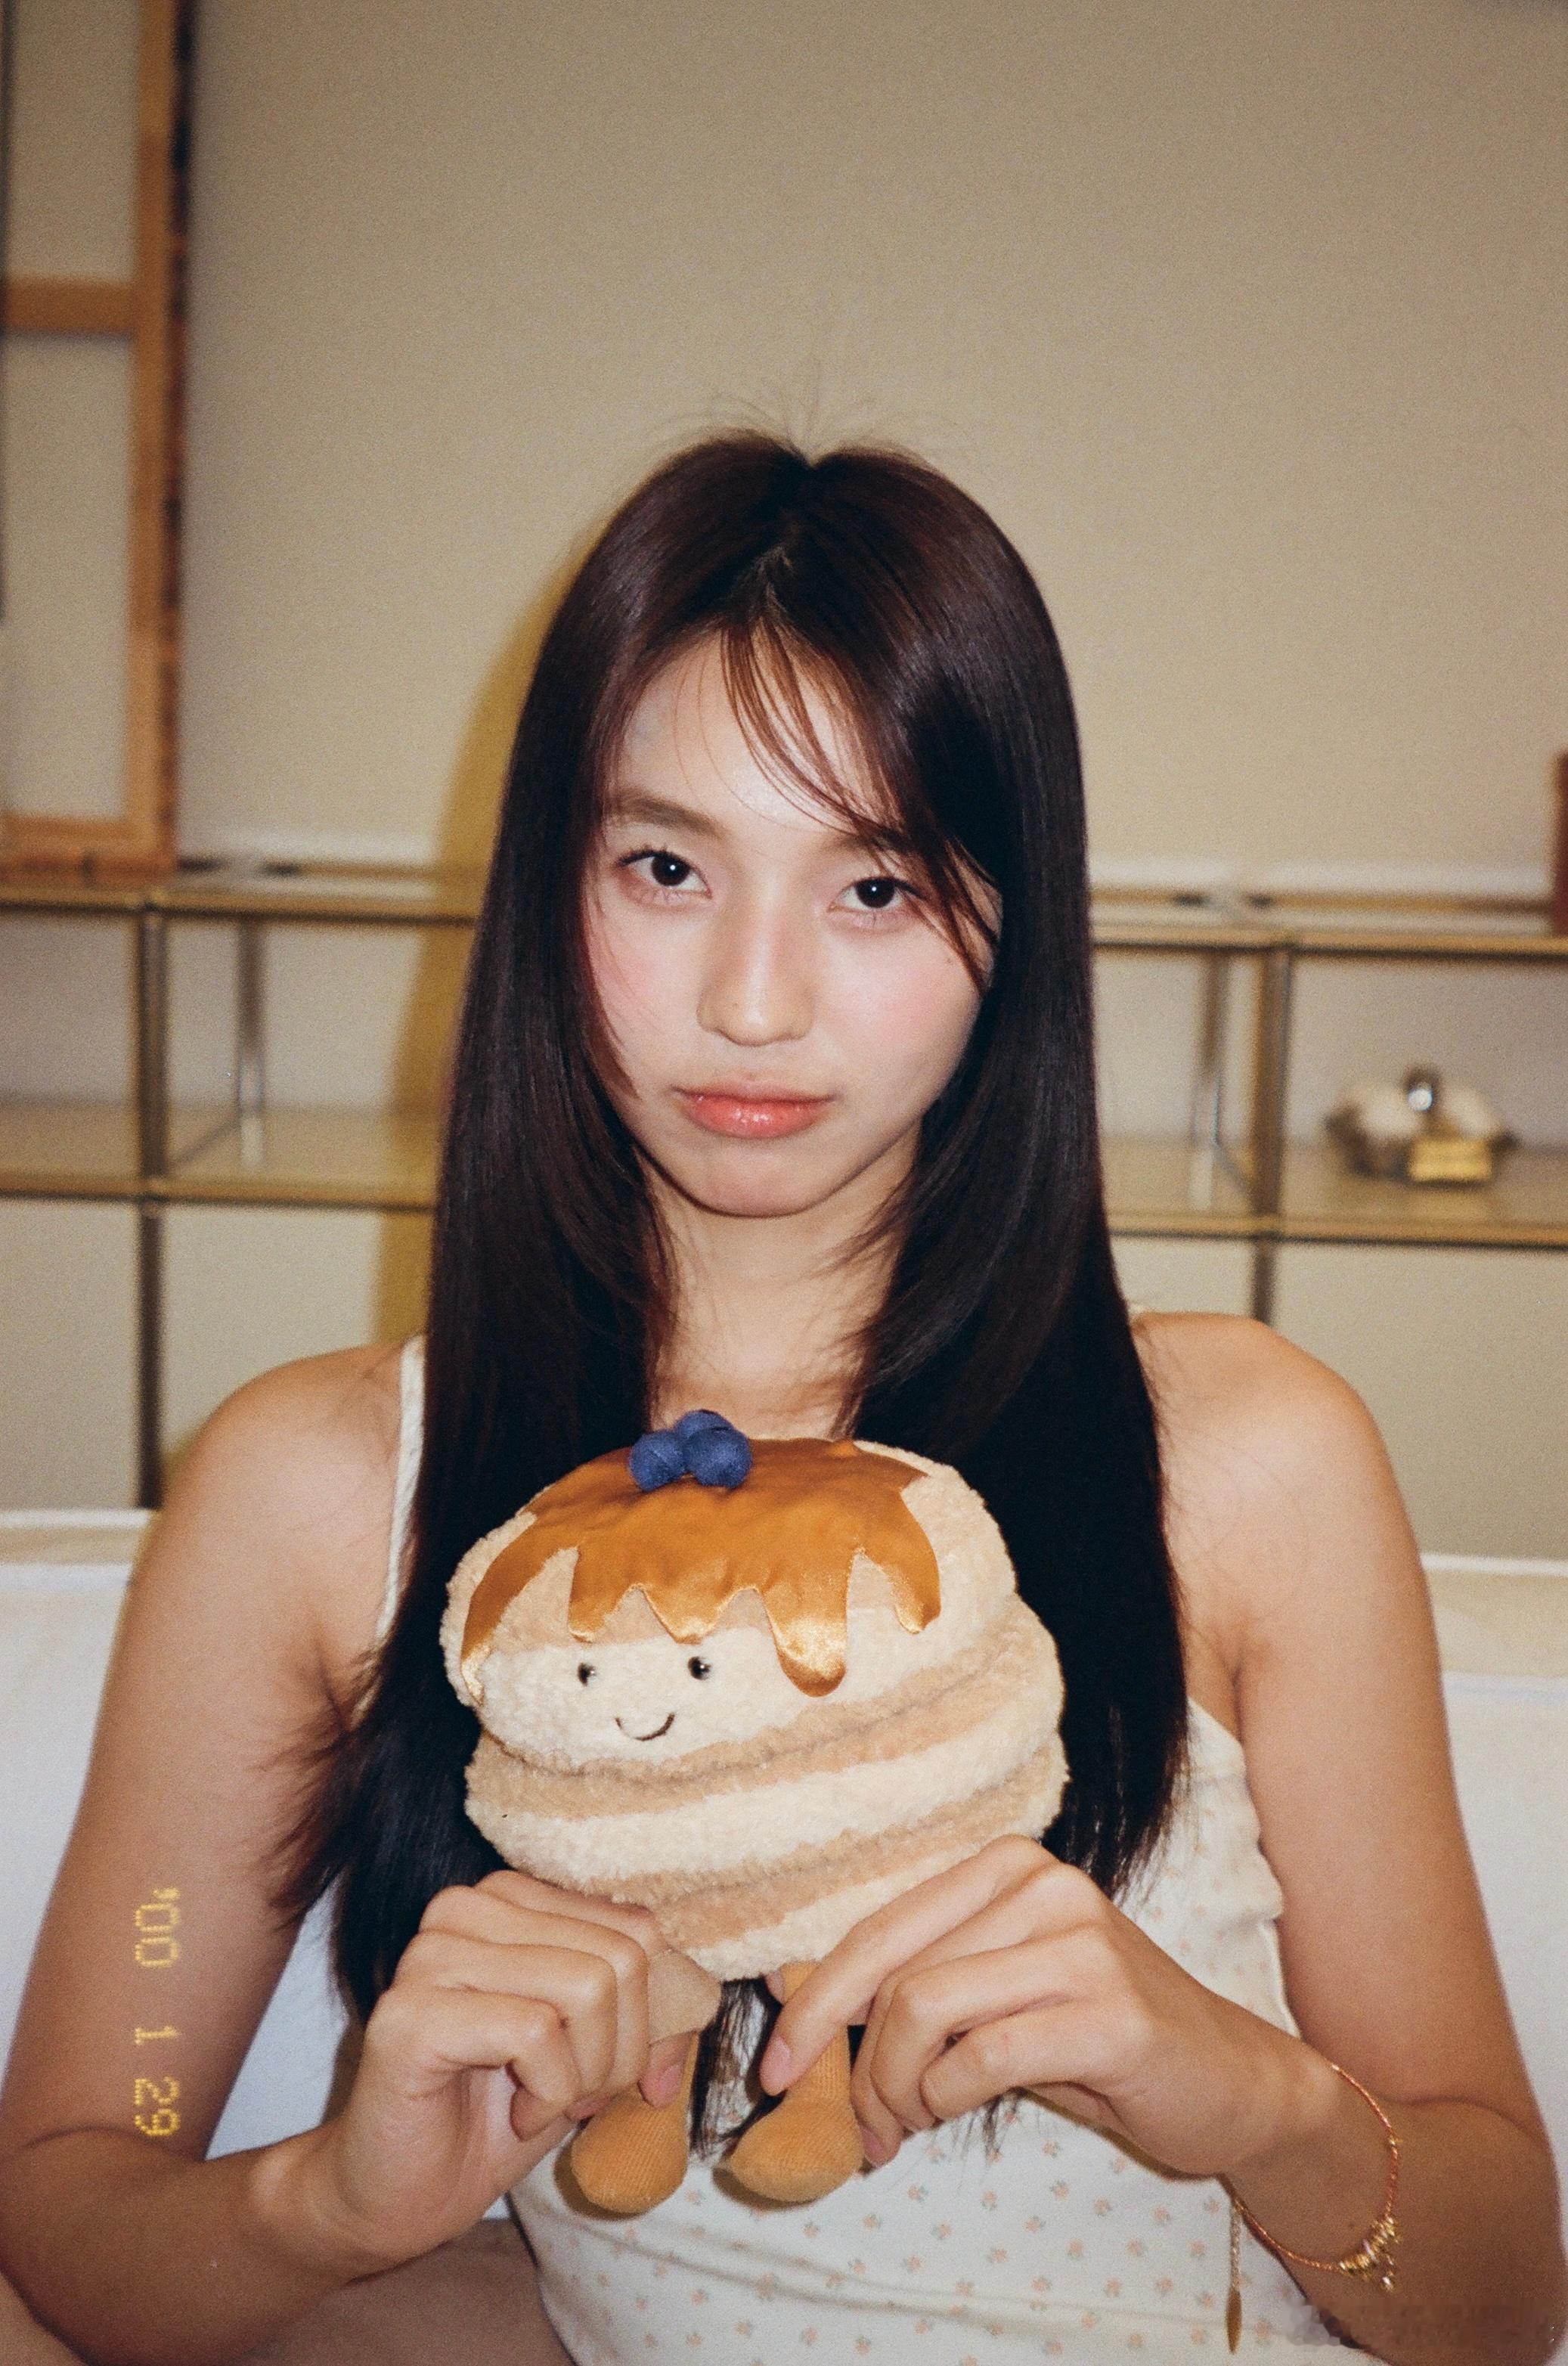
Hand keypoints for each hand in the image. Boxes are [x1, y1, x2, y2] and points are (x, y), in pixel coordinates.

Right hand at [266, 1870, 694, 2274]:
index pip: (636, 1928)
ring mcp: (429, 1955)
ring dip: (586, 2075)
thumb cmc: (498, 2115)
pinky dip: (549, 2094)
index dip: (651, 2019)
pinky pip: (536, 2033)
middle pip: (620, 1956)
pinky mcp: (409, 2013)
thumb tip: (701, 1997)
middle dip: (620, 2051)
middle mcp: (463, 1907)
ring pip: (586, 1987)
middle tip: (575, 2096)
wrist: (400, 2198)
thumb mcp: (595, 2053)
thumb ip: (649, 2010)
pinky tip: (513, 2113)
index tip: (610, 2073)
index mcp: (509, 1897)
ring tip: (542, 2101)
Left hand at [758, 1836, 1314, 2177]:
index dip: (816, 2001)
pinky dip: (944, 2099)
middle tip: (859, 2127)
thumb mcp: (998, 1997)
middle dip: (855, 2064)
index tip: (779, 2070)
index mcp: (1008, 1867)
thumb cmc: (1099, 2040)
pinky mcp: (1109, 2010)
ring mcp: (1080, 1942)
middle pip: (896, 1975)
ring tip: (902, 2128)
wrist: (1234, 2081)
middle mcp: (1044, 1884)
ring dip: (895, 2090)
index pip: (881, 1928)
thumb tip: (784, 1982)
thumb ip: (913, 1983)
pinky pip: (980, 2058)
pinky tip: (950, 2115)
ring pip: (926, 2012)